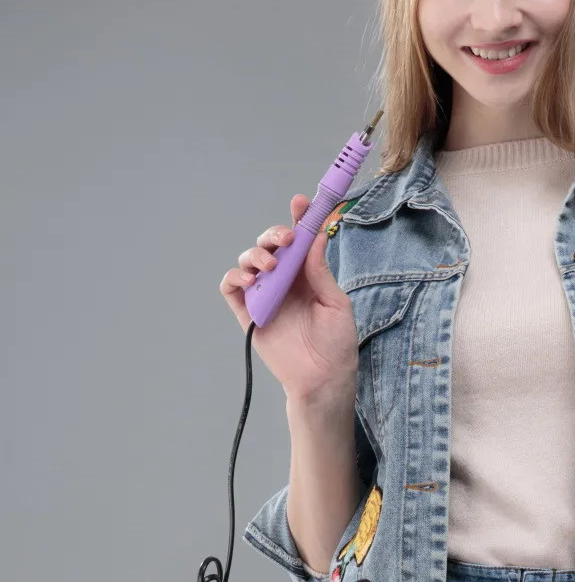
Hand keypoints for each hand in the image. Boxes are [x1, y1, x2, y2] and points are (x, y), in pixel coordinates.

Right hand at [219, 193, 359, 403]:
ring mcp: (265, 295)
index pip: (300, 240)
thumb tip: (316, 235)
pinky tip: (250, 281)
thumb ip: (320, 271)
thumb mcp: (336, 303)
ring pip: (249, 261)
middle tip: (286, 239)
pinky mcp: (248, 313)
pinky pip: (231, 288)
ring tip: (270, 267)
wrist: (323, 378)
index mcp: (308, 274)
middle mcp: (285, 280)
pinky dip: (235, 278)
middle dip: (274, 234)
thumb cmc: (336, 343)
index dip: (299, 218)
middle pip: (271, 245)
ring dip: (256, 255)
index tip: (301, 203)